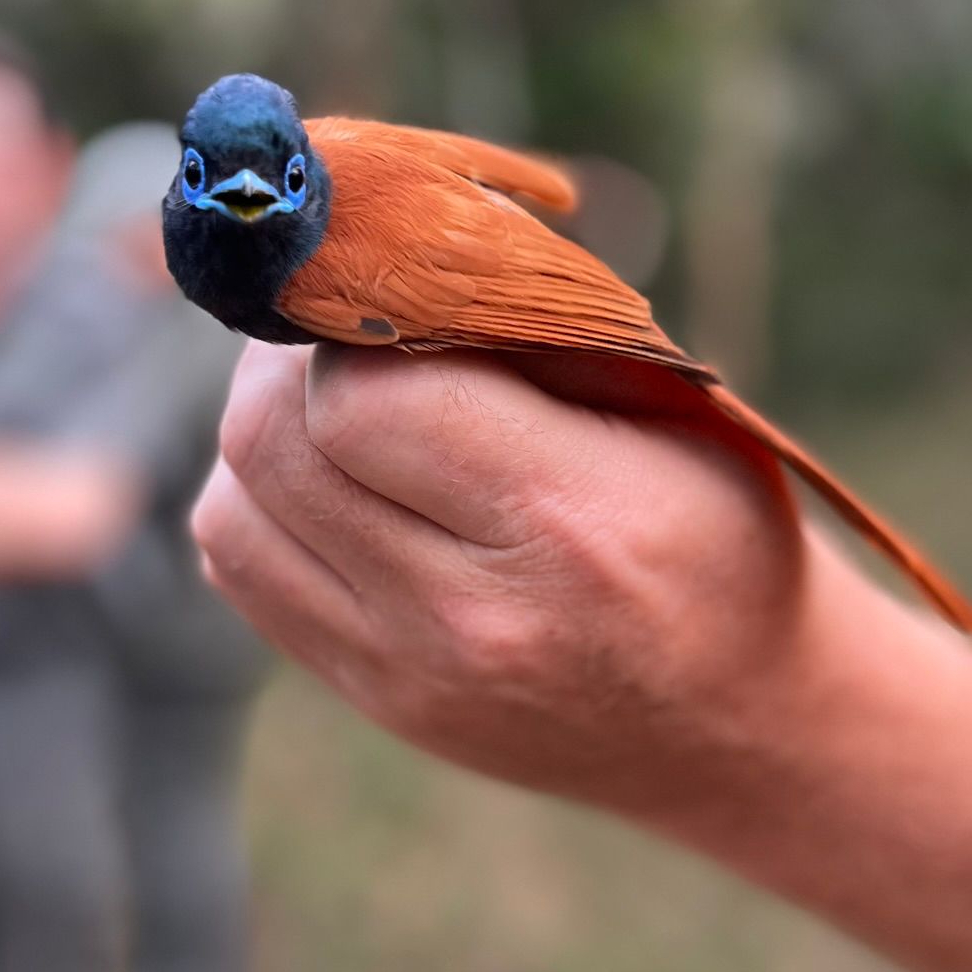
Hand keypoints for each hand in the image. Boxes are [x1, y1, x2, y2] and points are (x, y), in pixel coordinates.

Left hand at [192, 342, 808, 812]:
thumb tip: (383, 247)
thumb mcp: (673, 409)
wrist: (740, 724)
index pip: (358, 397)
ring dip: (262, 438)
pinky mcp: (375, 700)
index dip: (349, 322)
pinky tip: (330, 478)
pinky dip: (262, 505)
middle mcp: (468, 614)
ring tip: (331, 405)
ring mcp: (409, 674)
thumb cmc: (721, 538)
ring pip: (231, 515)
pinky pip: (245, 574)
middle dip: (283, 363)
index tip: (385, 294)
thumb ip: (527, 331)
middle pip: (272, 449)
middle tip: (336, 330)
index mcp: (562, 520)